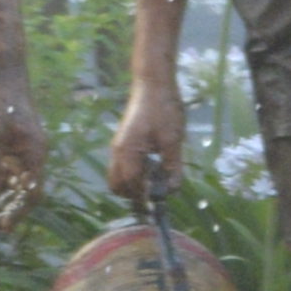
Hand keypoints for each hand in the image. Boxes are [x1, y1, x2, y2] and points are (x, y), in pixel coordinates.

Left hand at [0, 69, 49, 232]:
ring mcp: (20, 153)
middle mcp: (31, 157)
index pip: (32, 192)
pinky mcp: (8, 148)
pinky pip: (2, 175)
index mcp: (34, 153)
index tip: (4, 228)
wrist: (0, 74)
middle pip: (22, 194)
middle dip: (6, 214)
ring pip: (12, 187)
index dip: (19, 212)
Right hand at [104, 82, 185, 204]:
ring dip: (133, 185)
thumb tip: (173, 190)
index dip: (143, 198)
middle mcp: (117, 152)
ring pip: (118, 176)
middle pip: (117, 185)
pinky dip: (134, 174)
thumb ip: (172, 167)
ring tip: (157, 183)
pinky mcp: (124, 142)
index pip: (131, 185)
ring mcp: (118, 147)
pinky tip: (153, 168)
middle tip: (156, 197)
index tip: (158, 207)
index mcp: (126, 152)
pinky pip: (123, 166)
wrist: (153, 83)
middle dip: (134, 195)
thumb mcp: (173, 140)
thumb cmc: (163, 109)